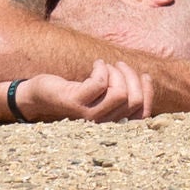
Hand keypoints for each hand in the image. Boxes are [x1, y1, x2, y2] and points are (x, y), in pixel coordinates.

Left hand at [27, 61, 156, 122]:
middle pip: (133, 100)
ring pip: (119, 93)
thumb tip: (146, 80)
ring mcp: (89, 116)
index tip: (144, 75)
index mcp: (112, 125)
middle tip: (120, 65)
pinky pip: (99, 83)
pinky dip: (101, 68)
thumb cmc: (76, 94)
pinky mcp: (76, 103)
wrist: (41, 97)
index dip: (148, 93)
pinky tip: (96, 64)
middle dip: (132, 77)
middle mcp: (103, 125)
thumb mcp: (101, 97)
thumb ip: (121, 95)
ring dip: (116, 72)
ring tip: (106, 66)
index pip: (142, 115)